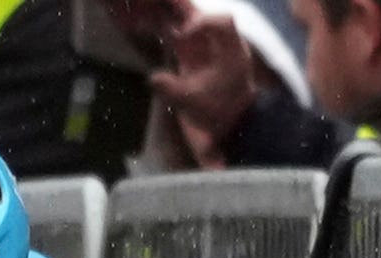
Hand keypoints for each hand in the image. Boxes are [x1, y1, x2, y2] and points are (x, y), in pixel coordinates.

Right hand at [148, 7, 257, 167]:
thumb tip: (152, 78)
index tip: (183, 35)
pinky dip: (168, 27)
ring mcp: (207, 48)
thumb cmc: (218, 112)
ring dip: (173, 14)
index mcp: (230, 50)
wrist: (230, 123)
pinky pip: (181, 35)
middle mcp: (219, 43)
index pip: (222, 22)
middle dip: (183, 7)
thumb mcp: (194, 104)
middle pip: (203, 15)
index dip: (201, 22)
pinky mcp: (196, 56)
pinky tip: (149, 21)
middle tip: (165, 1)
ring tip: (152, 6)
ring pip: (191, 23)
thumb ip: (173, 90)